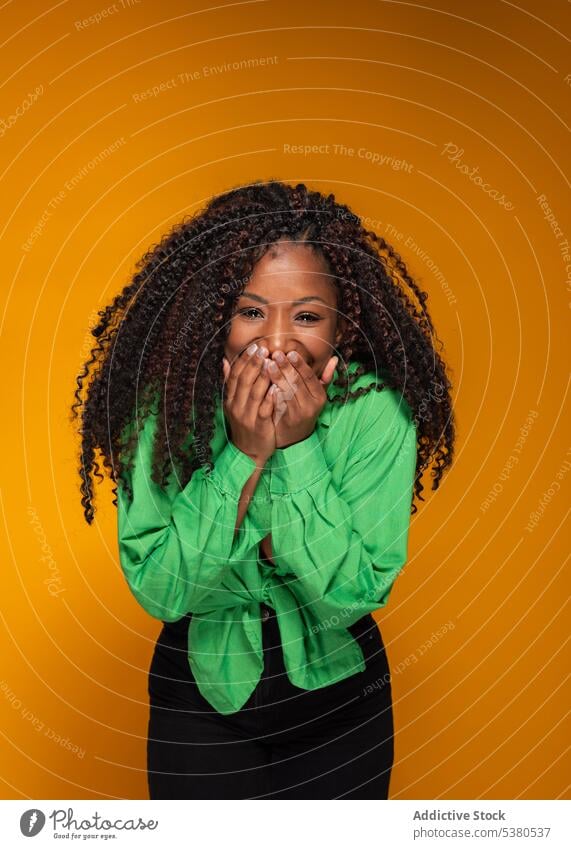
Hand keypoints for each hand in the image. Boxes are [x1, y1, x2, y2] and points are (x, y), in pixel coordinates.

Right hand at [222, 344, 277, 464]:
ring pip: (254, 392)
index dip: (244, 360)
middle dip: (254, 363)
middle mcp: (236, 406)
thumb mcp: (234, 404)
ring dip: (263, 376)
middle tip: (264, 349)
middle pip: (244, 380)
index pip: (235, 375)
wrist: (248, 453)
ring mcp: (246, 416)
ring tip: (271, 362)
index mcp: (230, 399)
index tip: (254, 347)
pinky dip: (270, 398)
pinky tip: (277, 387)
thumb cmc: (245, 425)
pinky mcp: (258, 426)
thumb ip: (231, 383)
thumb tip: (225, 362)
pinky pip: (264, 409)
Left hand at [267, 351, 338, 448]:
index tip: (290, 352)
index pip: (310, 377)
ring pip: (287, 392)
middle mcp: (311, 405)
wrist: (294, 437)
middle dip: (286, 367)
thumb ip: (324, 378)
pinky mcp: (286, 420)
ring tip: (267, 364)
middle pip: (297, 382)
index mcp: (319, 396)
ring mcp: (299, 414)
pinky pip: (278, 403)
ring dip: (277, 377)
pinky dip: (272, 392)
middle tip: (276, 354)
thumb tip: (333, 359)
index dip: (300, 364)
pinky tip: (264, 382)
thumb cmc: (304, 409)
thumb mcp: (316, 395)